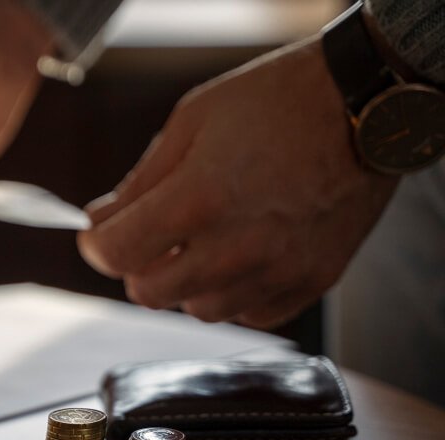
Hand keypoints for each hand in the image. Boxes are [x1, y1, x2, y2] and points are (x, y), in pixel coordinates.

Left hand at [78, 38, 398, 328]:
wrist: (365, 105)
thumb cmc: (276, 102)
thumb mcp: (192, 122)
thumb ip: (140, 182)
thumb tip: (100, 223)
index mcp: (199, 198)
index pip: (117, 254)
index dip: (97, 246)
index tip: (100, 235)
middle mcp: (238, 246)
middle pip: (150, 295)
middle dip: (138, 266)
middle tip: (152, 237)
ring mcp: (279, 270)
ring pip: (200, 310)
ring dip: (186, 283)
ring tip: (204, 240)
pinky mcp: (312, 282)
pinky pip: (250, 315)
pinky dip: (233, 294)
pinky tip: (240, 257)